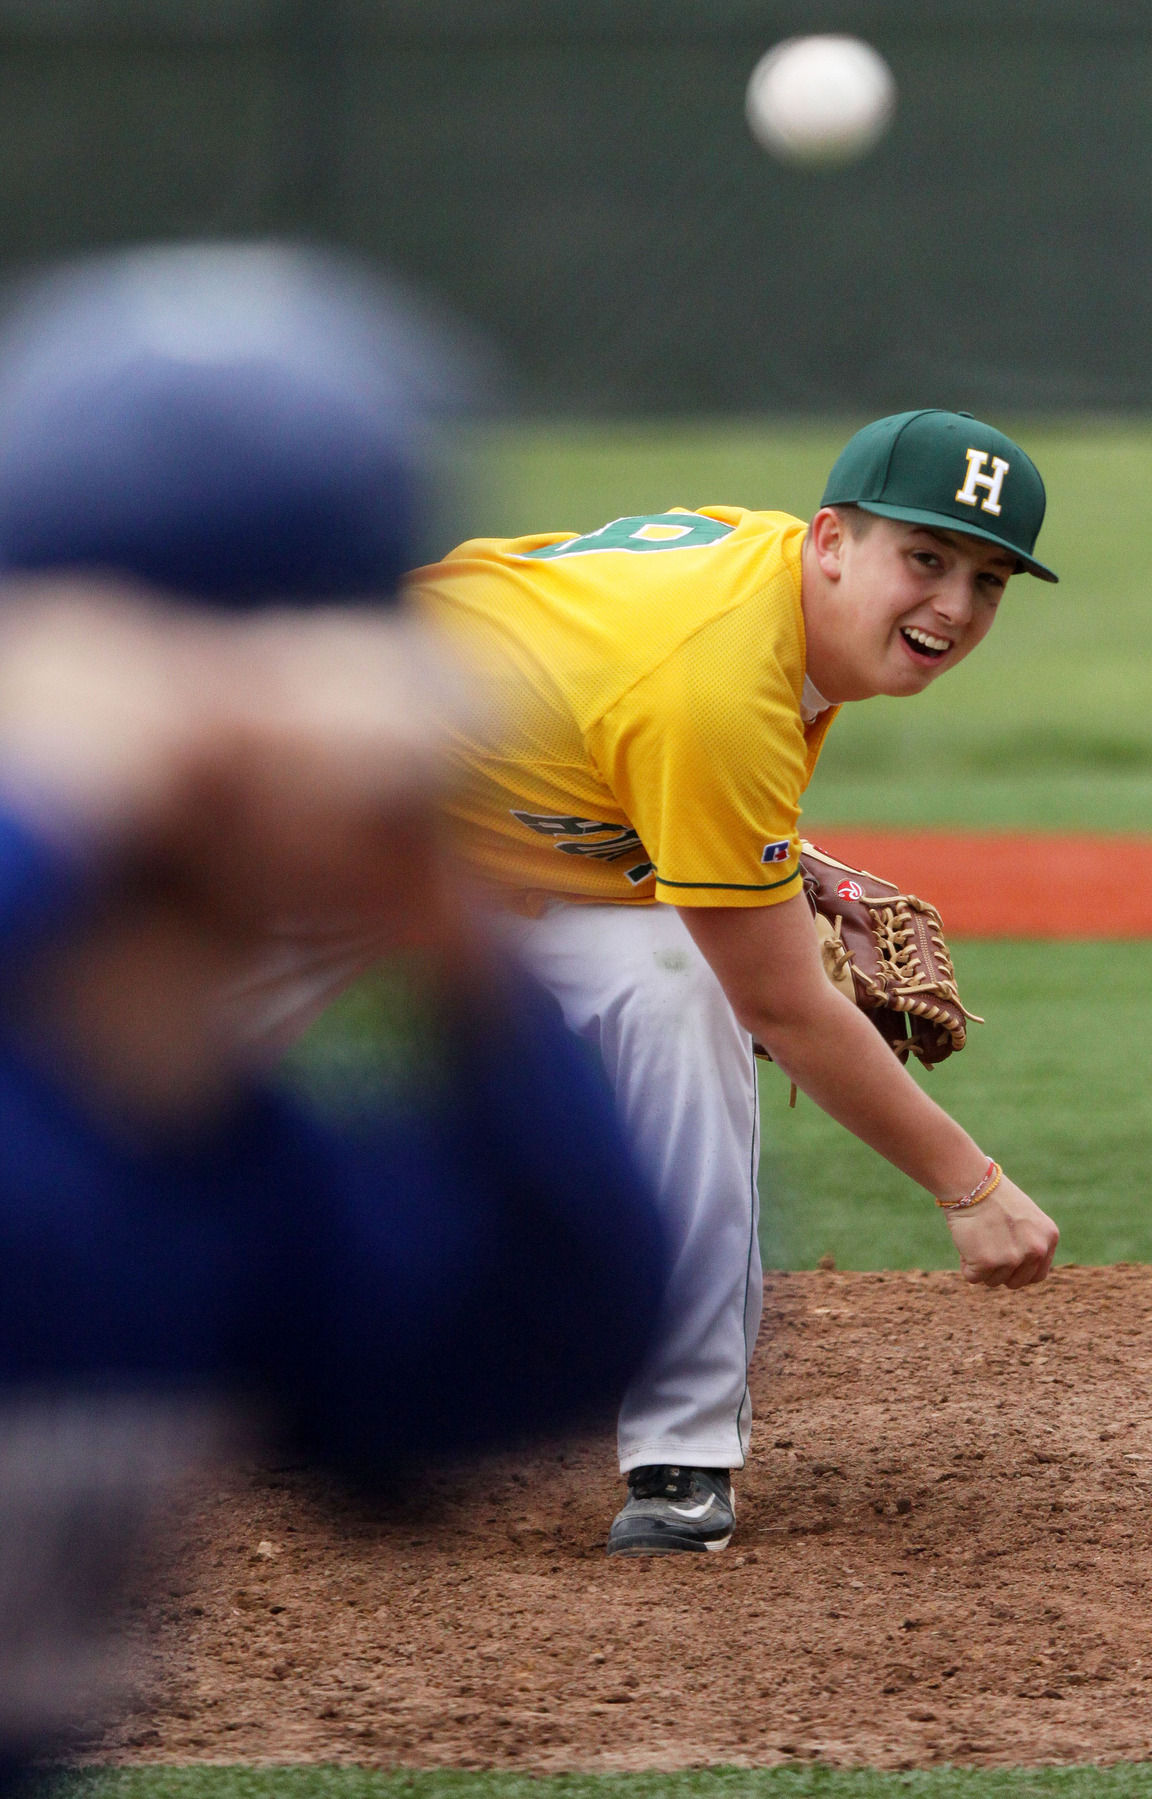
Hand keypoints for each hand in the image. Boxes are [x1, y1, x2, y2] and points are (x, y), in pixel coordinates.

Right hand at [944, 1174, 1058, 1288]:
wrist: (972, 1183)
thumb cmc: (993, 1197)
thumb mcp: (1026, 1219)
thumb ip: (1030, 1243)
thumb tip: (1020, 1267)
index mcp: (1048, 1238)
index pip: (1037, 1275)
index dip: (1017, 1270)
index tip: (1004, 1260)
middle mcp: (1035, 1250)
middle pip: (1015, 1282)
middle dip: (999, 1271)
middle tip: (986, 1247)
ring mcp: (1012, 1258)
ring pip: (993, 1281)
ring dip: (981, 1266)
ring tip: (977, 1239)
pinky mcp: (988, 1262)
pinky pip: (973, 1277)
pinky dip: (966, 1264)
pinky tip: (967, 1243)